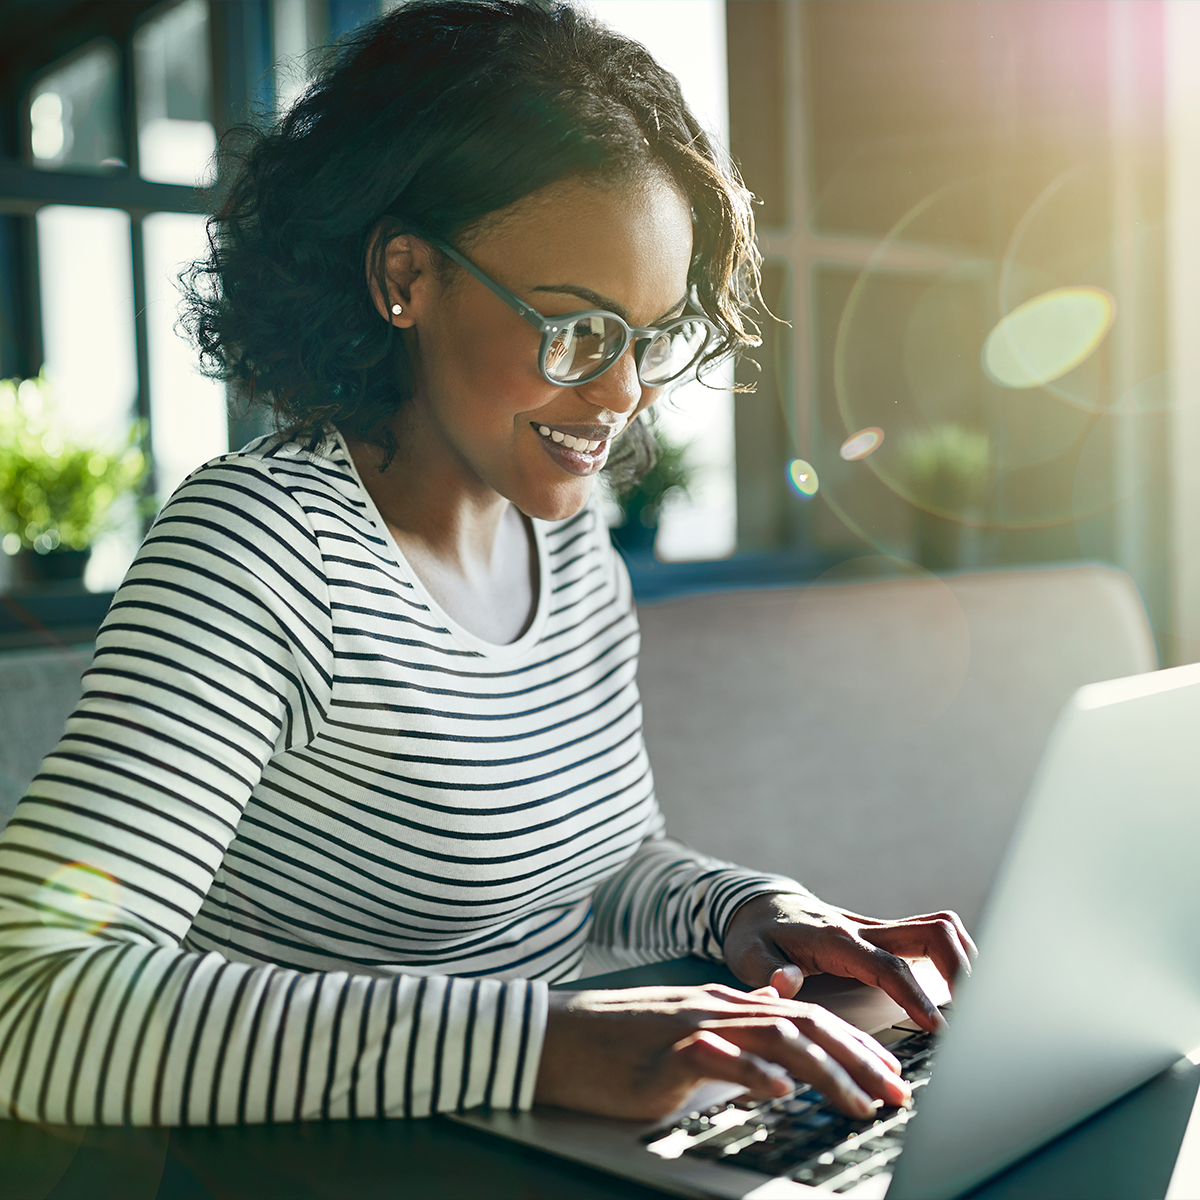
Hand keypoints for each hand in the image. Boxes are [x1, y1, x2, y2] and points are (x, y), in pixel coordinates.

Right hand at [534, 983, 910, 1121]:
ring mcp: (691, 1025)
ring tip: (859, 1101)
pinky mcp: (664, 1052)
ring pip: (774, 1037)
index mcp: (724, 1004)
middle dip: (857, 1057)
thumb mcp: (684, 1033)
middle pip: (803, 1022)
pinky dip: (753, 1073)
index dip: (851, 1042)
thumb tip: (774, 1041)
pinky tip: (781, 1092)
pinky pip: (716, 1057)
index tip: (888, 1072)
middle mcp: (716, 1007)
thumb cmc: (616, 1044)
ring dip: (824, 1071)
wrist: (555, 1037)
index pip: (803, 1016)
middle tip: (896, 1091)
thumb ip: (730, 1032)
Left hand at [722, 894, 977, 1032]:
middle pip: (931, 933)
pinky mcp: (884, 934)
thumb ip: (765, 969)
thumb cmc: (755, 935)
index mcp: (835, 940)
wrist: (759, 905)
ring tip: (978, 1004)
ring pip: (938, 928)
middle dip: (962, 969)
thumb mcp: (747, 953)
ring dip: (965, 959)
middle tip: (976, 1014)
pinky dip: (954, 957)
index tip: (939, 1028)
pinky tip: (960, 989)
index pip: (888, 965)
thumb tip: (783, 982)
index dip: (916, 995)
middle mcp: (863, 929)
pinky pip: (930, 935)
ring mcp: (878, 929)